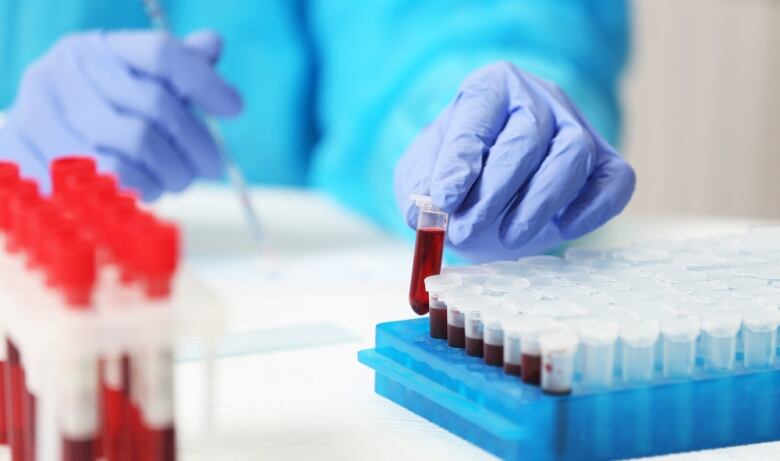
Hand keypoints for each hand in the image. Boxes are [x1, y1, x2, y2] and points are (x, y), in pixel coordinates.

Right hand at [0, 29, 241, 199]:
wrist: (32, 150)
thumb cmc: (95, 117)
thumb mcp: (133, 87)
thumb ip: (175, 69)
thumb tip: (212, 43)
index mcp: (94, 49)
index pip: (160, 53)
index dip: (204, 81)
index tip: (235, 108)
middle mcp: (64, 73)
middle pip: (154, 103)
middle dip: (196, 141)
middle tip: (213, 165)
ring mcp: (44, 113)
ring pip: (136, 142)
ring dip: (172, 169)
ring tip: (181, 179)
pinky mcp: (35, 156)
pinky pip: (110, 176)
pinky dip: (143, 187)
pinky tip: (150, 189)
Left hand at [394, 62, 635, 261]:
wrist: (487, 189)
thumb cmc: (455, 175)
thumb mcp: (421, 177)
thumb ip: (418, 190)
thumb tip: (421, 211)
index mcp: (489, 89)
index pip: (478, 114)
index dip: (461, 159)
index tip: (445, 199)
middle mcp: (537, 98)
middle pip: (527, 135)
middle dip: (495, 190)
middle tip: (465, 230)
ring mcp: (577, 127)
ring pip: (573, 154)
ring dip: (539, 203)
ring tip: (508, 238)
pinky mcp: (606, 163)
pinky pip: (615, 181)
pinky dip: (593, 208)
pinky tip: (562, 230)